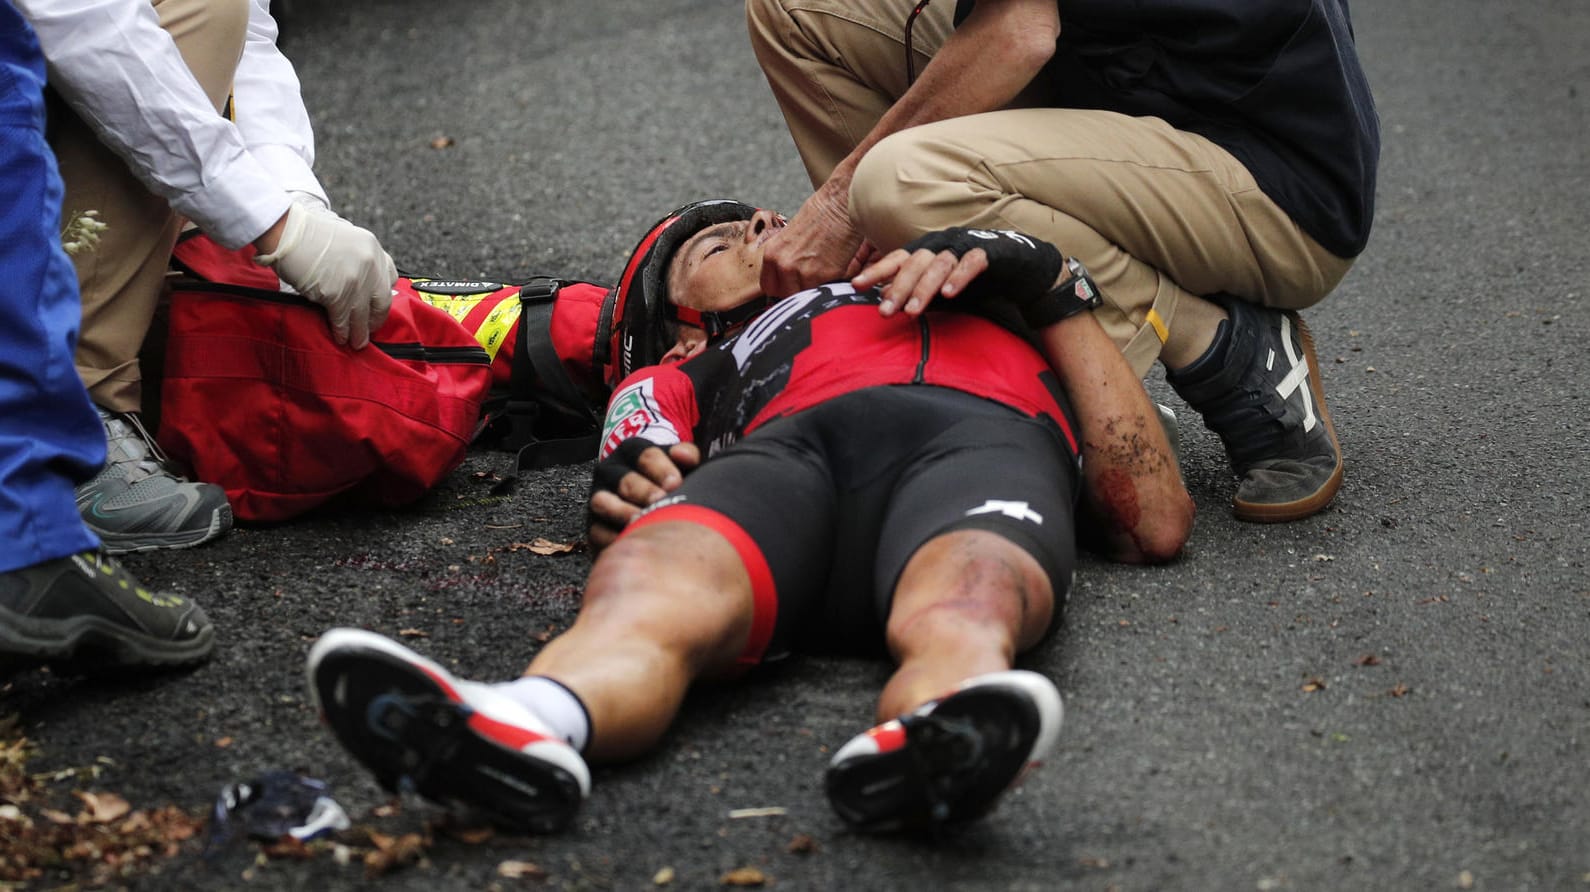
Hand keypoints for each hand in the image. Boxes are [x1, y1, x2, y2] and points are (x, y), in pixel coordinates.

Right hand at [254, 200, 396, 347]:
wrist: (285, 231)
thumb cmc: (307, 234)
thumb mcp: (345, 239)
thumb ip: (357, 259)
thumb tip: (360, 284)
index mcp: (373, 247)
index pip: (390, 276)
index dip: (383, 293)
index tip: (377, 304)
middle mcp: (370, 264)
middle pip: (382, 300)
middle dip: (376, 319)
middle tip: (370, 328)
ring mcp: (355, 280)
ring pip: (363, 315)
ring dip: (360, 332)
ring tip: (357, 342)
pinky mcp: (337, 294)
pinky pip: (343, 319)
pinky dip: (341, 331)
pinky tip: (340, 337)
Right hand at [587, 438, 700, 549]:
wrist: (650, 503)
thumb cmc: (669, 481)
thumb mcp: (680, 464)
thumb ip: (687, 455)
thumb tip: (682, 455)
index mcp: (633, 452)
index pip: (646, 455)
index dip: (662, 469)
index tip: (676, 484)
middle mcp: (611, 472)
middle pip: (626, 481)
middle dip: (646, 493)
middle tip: (662, 503)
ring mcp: (599, 498)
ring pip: (602, 502)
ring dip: (625, 514)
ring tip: (645, 522)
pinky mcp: (593, 525)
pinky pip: (597, 532)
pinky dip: (614, 538)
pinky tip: (634, 542)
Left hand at [759, 181, 862, 297]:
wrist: (841, 202)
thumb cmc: (820, 213)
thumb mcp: (790, 236)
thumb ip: (786, 258)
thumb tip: (789, 275)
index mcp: (772, 254)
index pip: (769, 287)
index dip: (781, 287)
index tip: (790, 285)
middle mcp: (784, 265)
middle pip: (786, 295)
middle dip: (798, 290)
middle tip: (810, 279)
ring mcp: (804, 272)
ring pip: (806, 296)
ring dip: (816, 288)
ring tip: (824, 270)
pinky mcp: (826, 276)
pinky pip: (825, 290)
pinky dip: (831, 283)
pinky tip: (835, 267)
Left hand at [852, 241, 990, 316]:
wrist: (1018, 266)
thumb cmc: (972, 278)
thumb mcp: (938, 288)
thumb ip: (914, 291)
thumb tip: (883, 298)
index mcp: (928, 251)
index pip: (897, 259)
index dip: (877, 270)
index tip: (856, 285)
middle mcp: (942, 244)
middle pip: (915, 263)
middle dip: (898, 288)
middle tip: (884, 311)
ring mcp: (965, 246)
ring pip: (939, 264)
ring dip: (923, 289)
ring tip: (912, 312)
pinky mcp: (989, 252)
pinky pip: (971, 263)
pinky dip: (959, 277)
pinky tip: (948, 294)